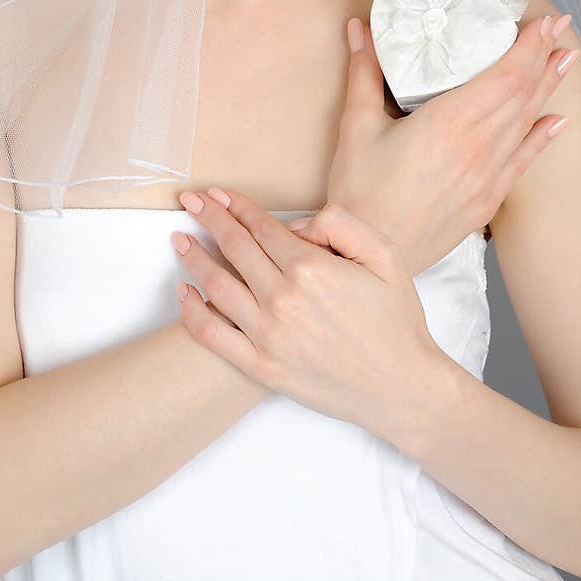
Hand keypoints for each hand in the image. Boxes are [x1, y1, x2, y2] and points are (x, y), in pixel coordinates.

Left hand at [171, 184, 441, 436]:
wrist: (402, 388)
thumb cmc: (396, 320)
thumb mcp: (385, 256)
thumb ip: (342, 225)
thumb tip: (298, 225)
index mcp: (312, 268)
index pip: (260, 226)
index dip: (235, 205)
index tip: (215, 193)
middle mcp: (284, 298)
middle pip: (233, 247)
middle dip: (207, 218)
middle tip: (188, 201)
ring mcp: (269, 335)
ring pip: (216, 285)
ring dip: (192, 257)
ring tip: (178, 239)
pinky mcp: (262, 367)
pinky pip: (214, 336)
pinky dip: (192, 312)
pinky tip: (183, 292)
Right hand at [295, 10, 578, 276]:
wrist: (366, 256)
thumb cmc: (359, 193)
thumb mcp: (355, 126)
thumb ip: (364, 73)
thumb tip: (360, 29)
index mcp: (447, 123)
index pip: (503, 75)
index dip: (527, 46)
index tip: (542, 21)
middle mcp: (476, 148)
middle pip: (522, 94)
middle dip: (543, 56)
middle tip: (560, 27)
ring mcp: (486, 177)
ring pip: (526, 123)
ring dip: (549, 88)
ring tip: (567, 60)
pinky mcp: (486, 201)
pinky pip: (523, 162)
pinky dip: (542, 138)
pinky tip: (557, 121)